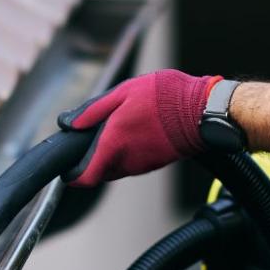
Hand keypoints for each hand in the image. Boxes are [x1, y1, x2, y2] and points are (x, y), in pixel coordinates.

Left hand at [59, 69, 219, 186]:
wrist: (202, 111)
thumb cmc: (164, 97)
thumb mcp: (123, 92)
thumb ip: (93, 110)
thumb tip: (67, 123)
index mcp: (112, 143)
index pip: (84, 177)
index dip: (73, 174)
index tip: (69, 164)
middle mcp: (125, 161)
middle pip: (99, 169)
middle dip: (94, 155)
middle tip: (98, 131)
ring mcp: (141, 165)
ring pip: (116, 166)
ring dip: (113, 152)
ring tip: (123, 125)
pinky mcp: (154, 163)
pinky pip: (132, 162)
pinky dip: (130, 151)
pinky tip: (139, 130)